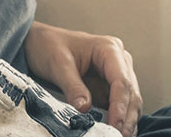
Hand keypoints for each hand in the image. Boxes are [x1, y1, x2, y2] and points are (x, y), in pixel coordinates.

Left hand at [23, 20, 141, 136]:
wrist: (39, 43)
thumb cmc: (49, 46)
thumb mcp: (58, 65)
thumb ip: (73, 87)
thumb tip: (85, 108)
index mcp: (109, 48)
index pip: (121, 81)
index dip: (120, 106)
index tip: (115, 126)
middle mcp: (118, 60)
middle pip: (130, 92)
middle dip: (127, 117)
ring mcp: (115, 74)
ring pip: (130, 101)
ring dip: (127, 121)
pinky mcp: (108, 87)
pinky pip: (119, 105)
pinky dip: (119, 119)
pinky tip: (116, 132)